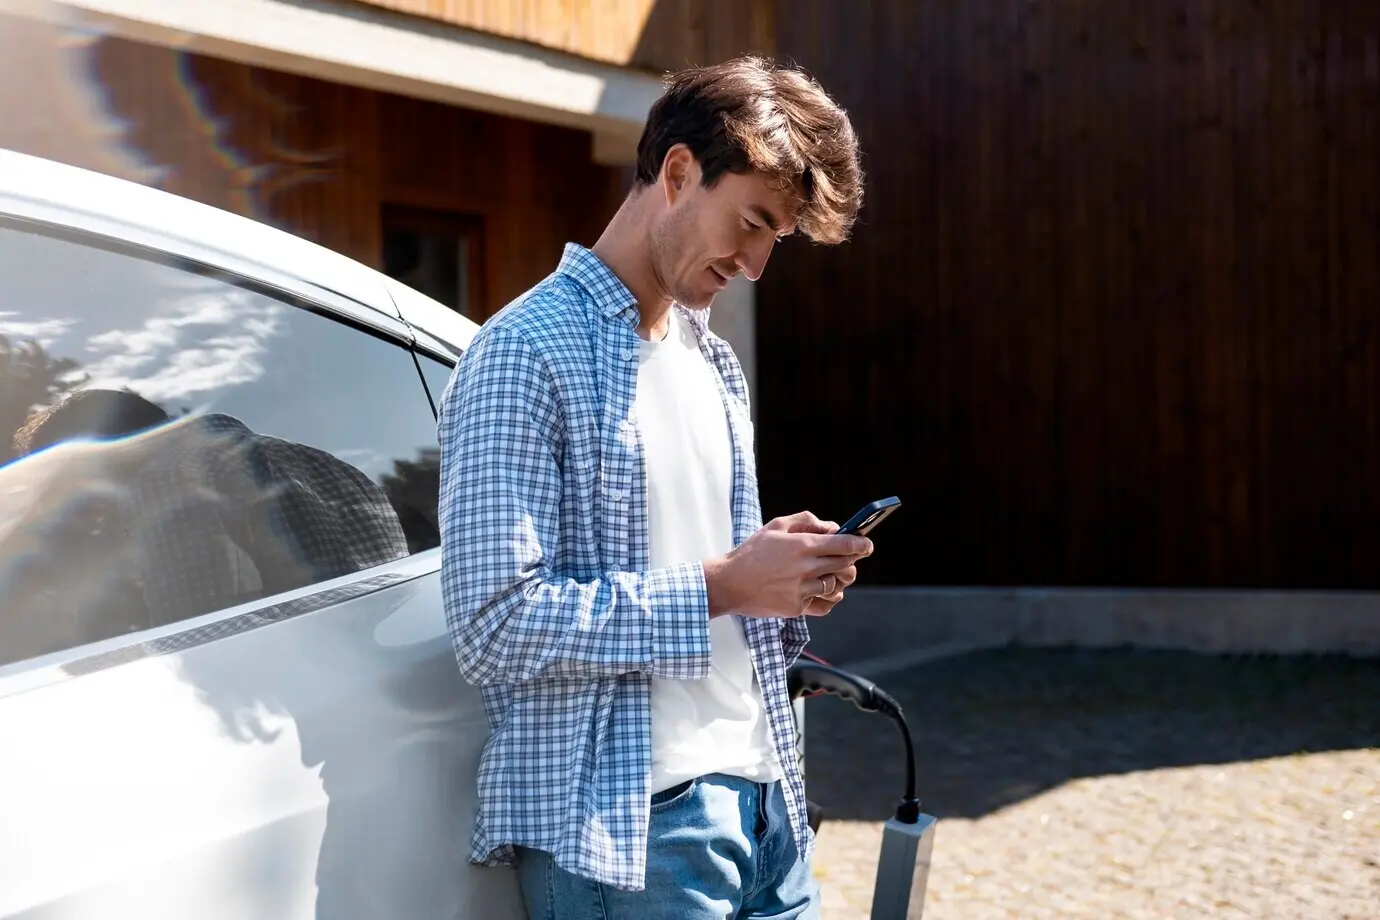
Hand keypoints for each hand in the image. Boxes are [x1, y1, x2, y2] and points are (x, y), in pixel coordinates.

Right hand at [703, 511, 871, 619]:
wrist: (729, 583)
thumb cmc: (752, 552)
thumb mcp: (776, 526)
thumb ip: (806, 521)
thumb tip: (832, 527)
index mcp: (802, 545)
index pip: (844, 545)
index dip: (861, 544)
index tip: (867, 545)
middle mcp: (805, 568)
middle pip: (845, 565)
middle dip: (852, 560)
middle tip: (848, 558)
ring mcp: (802, 590)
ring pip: (837, 585)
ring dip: (839, 578)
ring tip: (830, 573)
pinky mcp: (797, 607)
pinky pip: (825, 604)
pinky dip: (829, 597)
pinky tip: (823, 590)